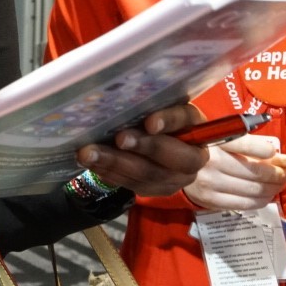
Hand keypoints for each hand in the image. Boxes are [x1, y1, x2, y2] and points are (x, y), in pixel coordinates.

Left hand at [76, 103, 208, 196]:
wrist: (164, 146)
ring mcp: (173, 179)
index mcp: (195, 128)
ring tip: (90, 154)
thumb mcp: (160, 105)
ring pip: (146, 175)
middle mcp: (191, 159)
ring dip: (115, 163)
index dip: (168, 122)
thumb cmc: (158, 117)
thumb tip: (123, 94)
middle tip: (117, 139)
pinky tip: (93, 165)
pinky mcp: (155, 191)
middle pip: (169, 156)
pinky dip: (110, 174)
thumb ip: (151, 103)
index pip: (184, 121)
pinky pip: (132, 185)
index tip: (149, 122)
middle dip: (140, 147)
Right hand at [183, 133, 285, 211]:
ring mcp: (210, 183)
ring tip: (280, 184)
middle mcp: (211, 161)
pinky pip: (244, 204)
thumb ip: (251, 145)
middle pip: (255, 172)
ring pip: (253, 190)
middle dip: (278, 174)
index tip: (285, 157)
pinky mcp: (210, 200)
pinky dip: (261, 201)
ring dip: (273, 189)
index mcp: (214, 139)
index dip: (270, 152)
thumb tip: (284, 159)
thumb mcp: (223, 136)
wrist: (172, 164)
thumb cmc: (204, 146)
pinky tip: (266, 195)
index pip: (246, 145)